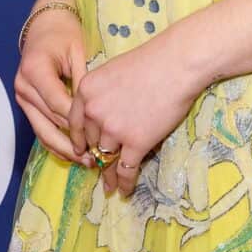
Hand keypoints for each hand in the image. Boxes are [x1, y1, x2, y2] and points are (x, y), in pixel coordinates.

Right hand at [14, 3, 85, 164]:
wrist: (45, 24)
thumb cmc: (65, 34)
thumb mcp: (79, 52)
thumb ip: (84, 82)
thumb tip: (97, 113)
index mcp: (36, 70)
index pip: (59, 105)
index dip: (79, 124)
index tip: (100, 139)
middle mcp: (23, 86)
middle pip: (49, 123)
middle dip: (73, 143)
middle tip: (95, 159)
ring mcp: (21, 96)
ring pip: (42, 130)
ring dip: (64, 148)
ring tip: (85, 162)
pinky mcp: (25, 102)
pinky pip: (40, 127)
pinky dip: (55, 142)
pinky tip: (72, 153)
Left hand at [67, 36, 203, 197]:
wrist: (176, 64)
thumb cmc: (151, 61)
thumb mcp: (113, 71)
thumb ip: (102, 93)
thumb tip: (104, 112)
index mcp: (85, 92)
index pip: (75, 123)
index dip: (79, 140)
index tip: (81, 150)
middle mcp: (94, 112)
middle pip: (92, 142)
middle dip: (95, 156)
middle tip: (97, 168)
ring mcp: (114, 129)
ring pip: (107, 158)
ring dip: (108, 175)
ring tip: (110, 187)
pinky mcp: (136, 142)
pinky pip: (126, 169)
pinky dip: (125, 183)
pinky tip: (125, 191)